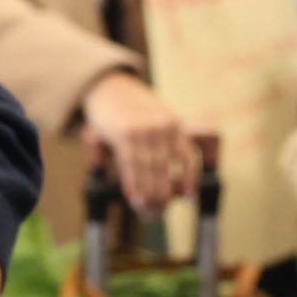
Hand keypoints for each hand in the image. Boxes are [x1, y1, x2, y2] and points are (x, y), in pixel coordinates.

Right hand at [80, 70, 191, 212]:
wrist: (106, 85)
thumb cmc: (127, 106)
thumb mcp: (152, 118)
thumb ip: (158, 142)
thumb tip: (157, 176)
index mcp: (173, 124)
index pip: (188, 156)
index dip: (190, 178)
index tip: (189, 197)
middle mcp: (162, 127)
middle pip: (166, 168)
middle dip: (163, 193)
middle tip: (159, 211)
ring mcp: (143, 130)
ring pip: (149, 169)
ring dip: (148, 193)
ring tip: (146, 210)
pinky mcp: (124, 133)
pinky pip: (131, 164)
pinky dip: (133, 183)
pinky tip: (133, 195)